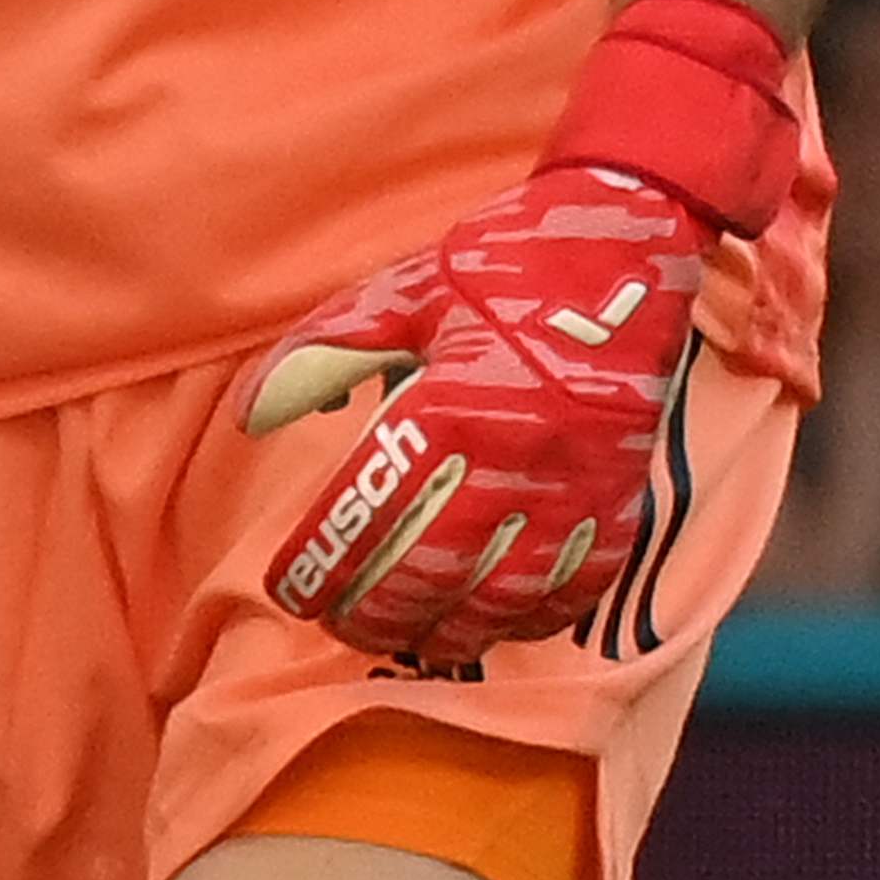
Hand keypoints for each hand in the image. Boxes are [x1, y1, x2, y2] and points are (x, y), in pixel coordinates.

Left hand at [240, 164, 710, 657]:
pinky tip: (497, 623)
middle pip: (433, 575)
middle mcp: (514, 457)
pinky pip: (577, 588)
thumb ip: (321, 353)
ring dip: (451, 632)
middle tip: (340, 626)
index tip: (292, 588)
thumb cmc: (504, 265)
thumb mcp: (401, 292)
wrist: (629, 240)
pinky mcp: (622, 496)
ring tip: (411, 639)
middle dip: (376, 615)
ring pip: (505, 599)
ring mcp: (575, 486)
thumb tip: (251, 416)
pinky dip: (532, 621)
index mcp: (452, 403)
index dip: (323, 564)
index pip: (371, 513)